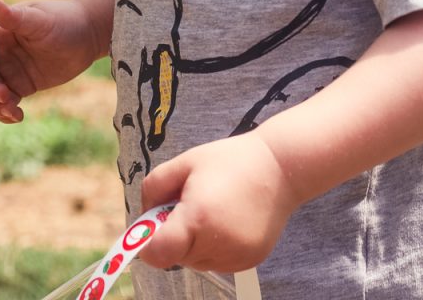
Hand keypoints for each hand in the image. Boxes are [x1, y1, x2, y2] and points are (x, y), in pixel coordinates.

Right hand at [0, 0, 99, 122]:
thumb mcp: (40, 21)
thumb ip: (15, 17)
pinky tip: (18, 116)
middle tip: (5, 97)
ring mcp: (7, 69)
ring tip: (12, 110)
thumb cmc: (64, 21)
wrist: (88, 35)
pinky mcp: (19, 85)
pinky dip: (5, 112)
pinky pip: (3, 102)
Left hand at [138, 132, 293, 273]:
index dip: (147, 243)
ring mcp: (235, 257)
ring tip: (213, 208)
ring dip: (195, 242)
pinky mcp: (249, 262)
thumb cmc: (230, 160)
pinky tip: (228, 219)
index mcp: (197, 217)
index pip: (158, 254)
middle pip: (177, 256)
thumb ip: (155, 187)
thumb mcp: (186, 161)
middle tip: (189, 203)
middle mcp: (216, 244)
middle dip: (175, 235)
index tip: (151, 227)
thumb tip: (142, 216)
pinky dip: (215, 246)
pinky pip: (218, 262)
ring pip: (197, 261)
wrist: (280, 167)